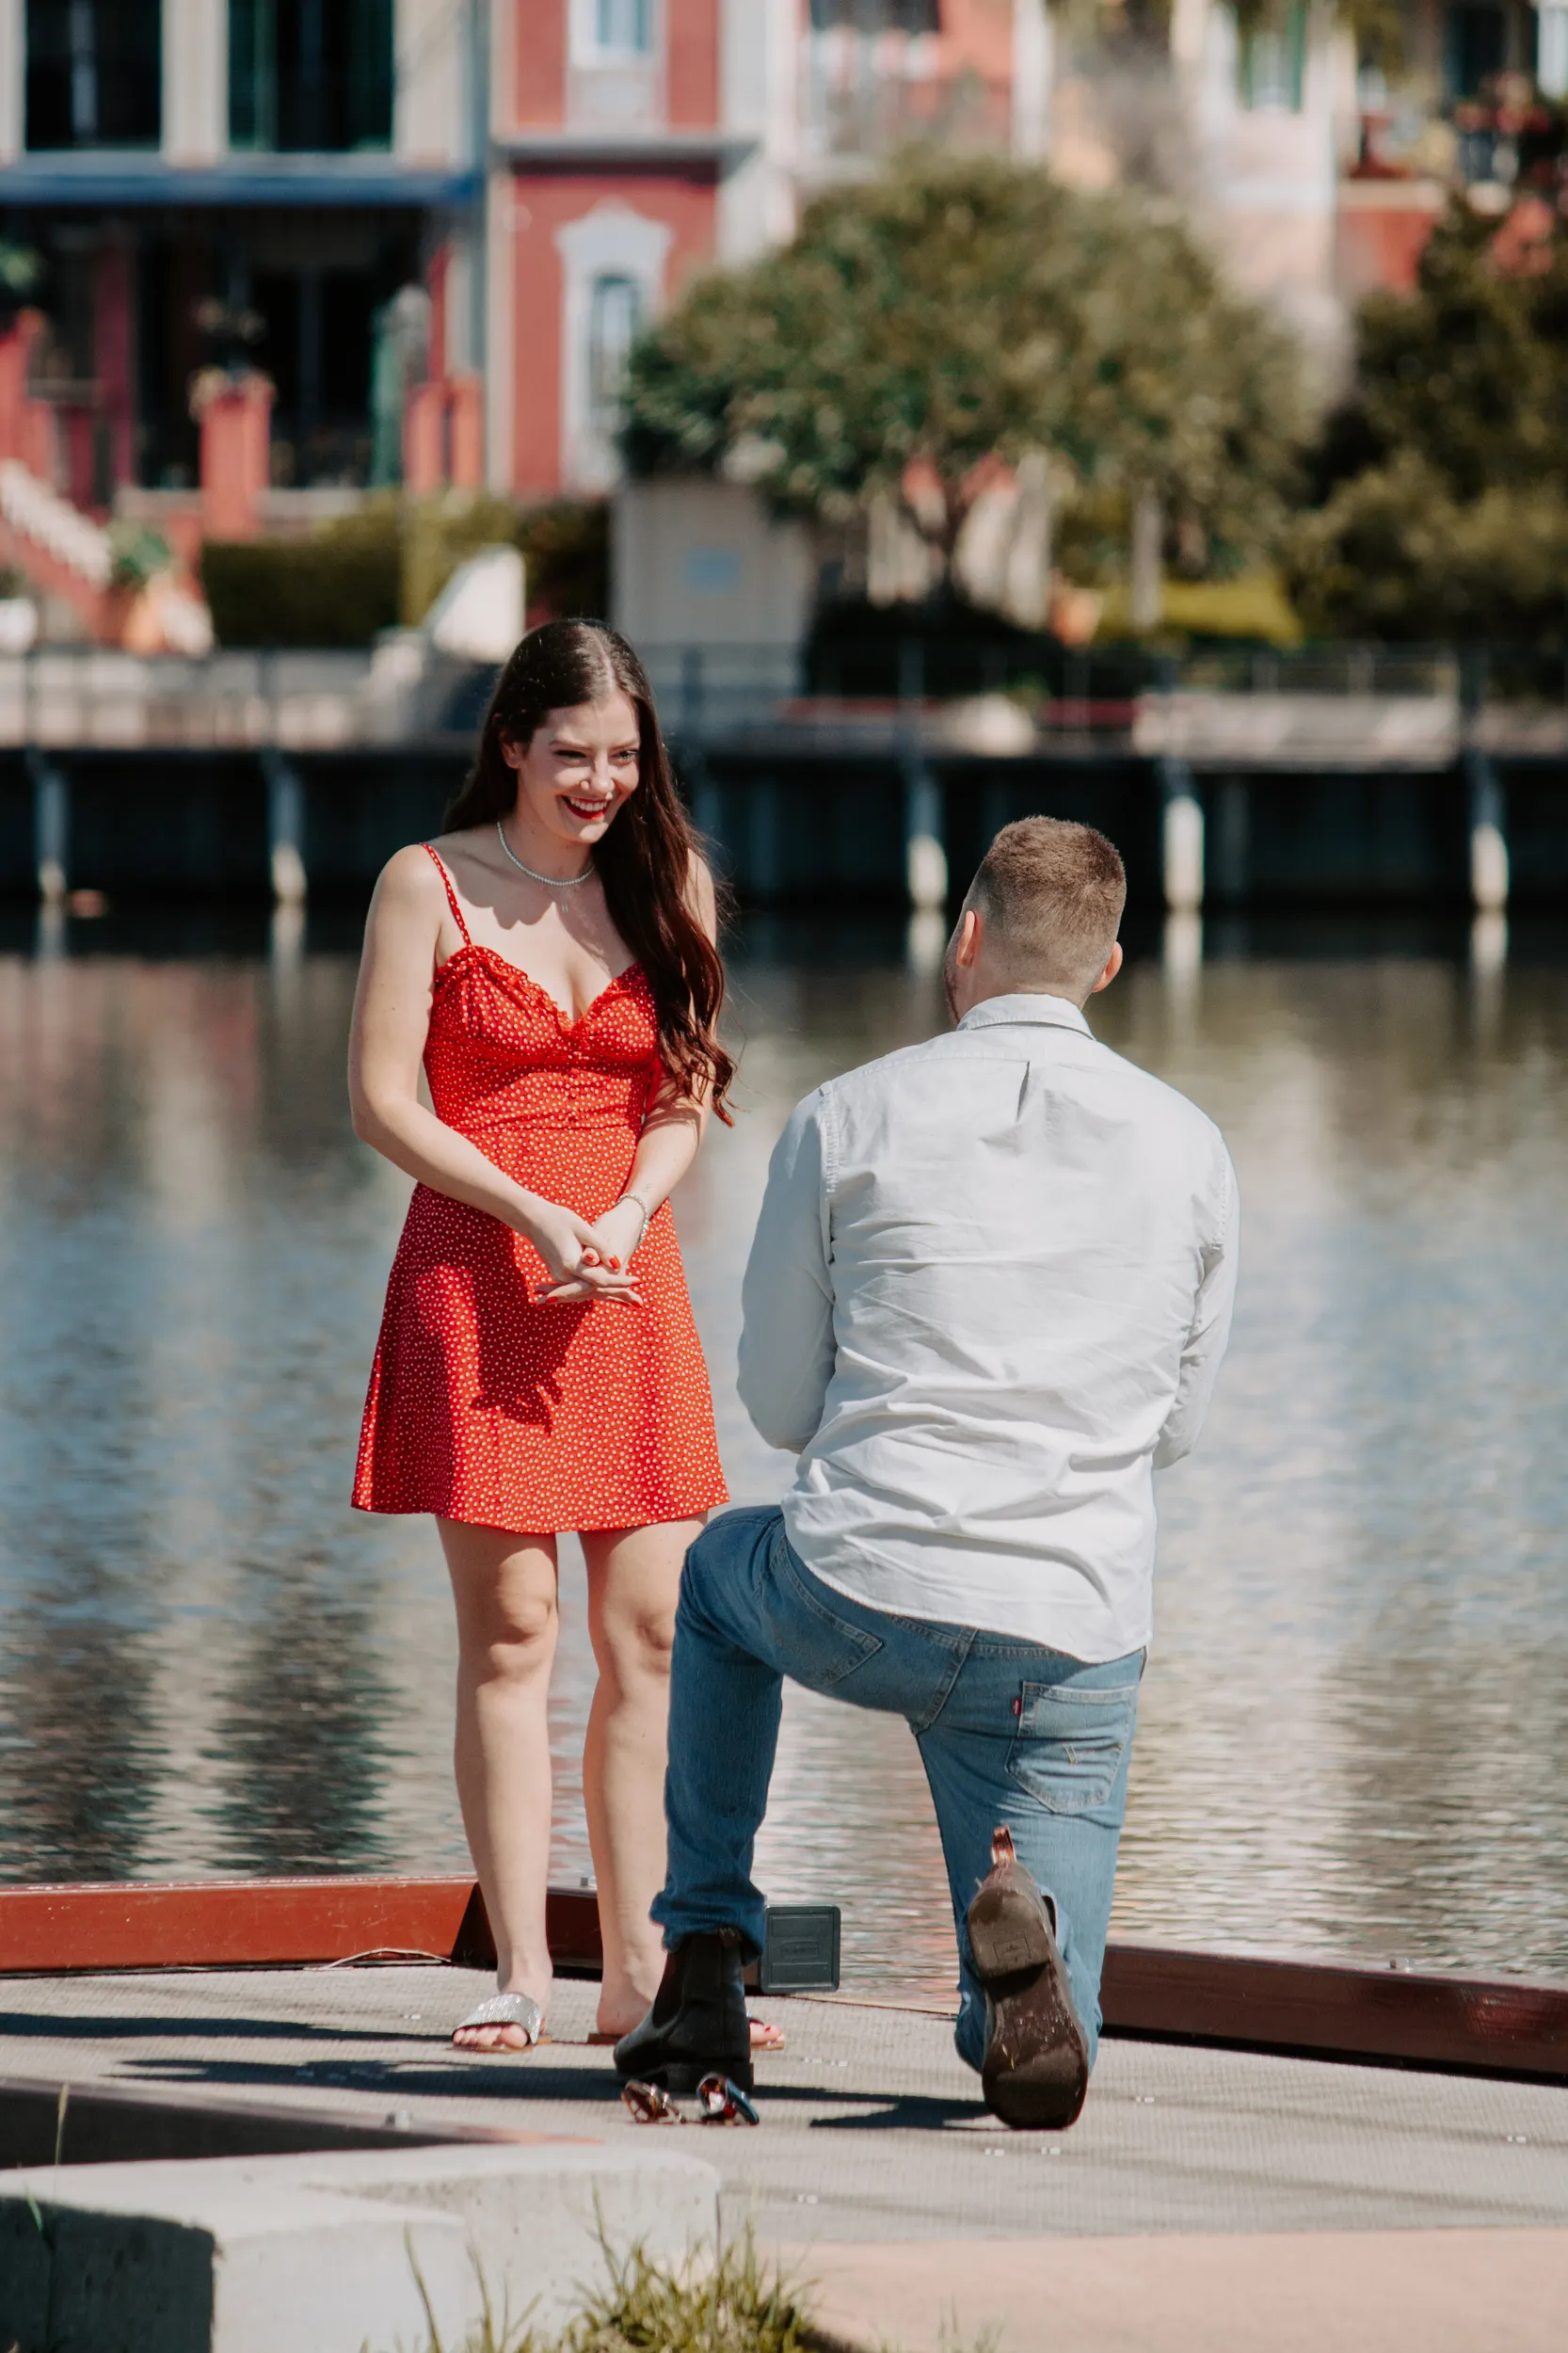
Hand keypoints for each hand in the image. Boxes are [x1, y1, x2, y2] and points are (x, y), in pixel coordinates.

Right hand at [521, 1199, 641, 1308]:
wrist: (534, 1220)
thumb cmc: (560, 1219)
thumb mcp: (583, 1229)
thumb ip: (600, 1247)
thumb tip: (616, 1264)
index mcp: (570, 1264)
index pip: (600, 1279)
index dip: (620, 1281)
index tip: (638, 1281)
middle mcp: (563, 1275)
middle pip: (595, 1290)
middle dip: (618, 1295)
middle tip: (640, 1302)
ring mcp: (559, 1277)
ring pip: (588, 1291)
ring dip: (609, 1296)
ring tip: (631, 1303)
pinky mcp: (558, 1276)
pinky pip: (580, 1288)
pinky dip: (597, 1291)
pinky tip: (611, 1294)